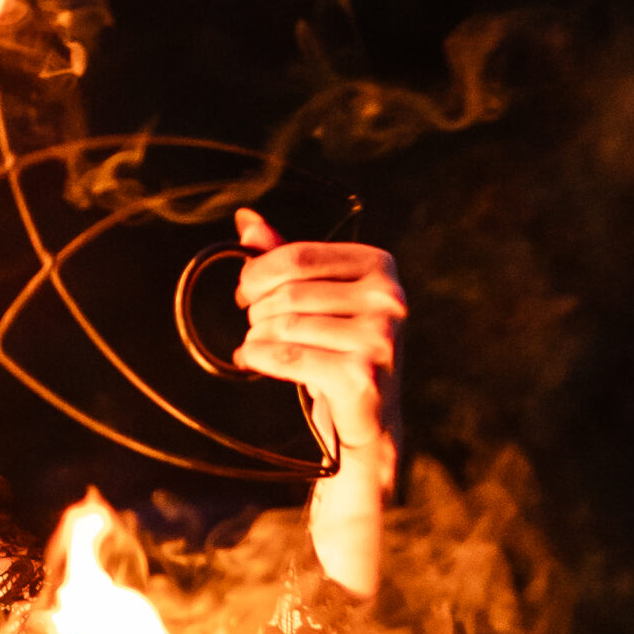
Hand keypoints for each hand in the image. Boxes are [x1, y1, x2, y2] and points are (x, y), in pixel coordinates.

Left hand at [231, 208, 403, 471]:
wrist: (367, 415)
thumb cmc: (336, 346)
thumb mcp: (315, 296)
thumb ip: (285, 257)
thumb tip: (245, 218)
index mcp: (380, 265)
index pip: (298, 255)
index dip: (257, 273)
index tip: (245, 291)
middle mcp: (388, 297)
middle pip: (289, 292)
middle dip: (257, 310)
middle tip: (255, 326)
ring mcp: (380, 336)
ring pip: (285, 325)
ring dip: (257, 337)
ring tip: (258, 346)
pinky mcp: (363, 373)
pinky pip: (288, 356)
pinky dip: (258, 358)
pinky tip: (252, 360)